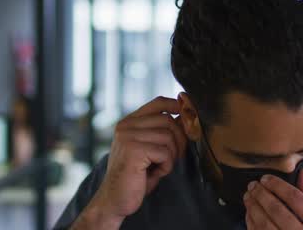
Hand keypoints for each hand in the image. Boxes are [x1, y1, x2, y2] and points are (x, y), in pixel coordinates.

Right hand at [78, 97, 186, 228]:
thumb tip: (185, 117)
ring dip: (171, 156)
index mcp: (129, 122)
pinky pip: (165, 152)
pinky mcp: (133, 150)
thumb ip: (163, 132)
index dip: (177, 105)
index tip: (188, 113)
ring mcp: (128, 136)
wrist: (115, 199)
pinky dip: (166, 166)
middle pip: (168, 120)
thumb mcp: (150, 149)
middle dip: (179, 140)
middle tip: (173, 157)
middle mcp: (126, 126)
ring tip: (159, 167)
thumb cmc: (135, 176)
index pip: (158, 102)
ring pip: (168, 137)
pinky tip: (154, 174)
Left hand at [243, 169, 302, 229]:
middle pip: (278, 211)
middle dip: (262, 195)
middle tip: (252, 184)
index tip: (266, 178)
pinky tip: (249, 213)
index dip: (279, 186)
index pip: (298, 200)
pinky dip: (251, 223)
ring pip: (265, 225)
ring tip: (248, 196)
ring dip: (253, 208)